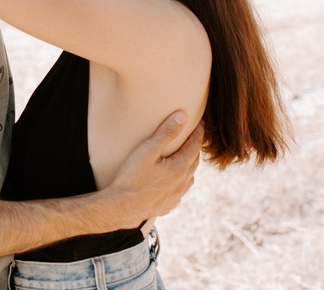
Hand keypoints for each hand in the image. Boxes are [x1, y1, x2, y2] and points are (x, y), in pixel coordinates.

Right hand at [106, 111, 202, 225]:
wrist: (122, 206)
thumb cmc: (133, 177)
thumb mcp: (148, 150)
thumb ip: (166, 132)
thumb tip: (182, 116)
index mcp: (180, 168)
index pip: (195, 146)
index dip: (198, 133)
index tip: (200, 124)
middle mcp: (182, 183)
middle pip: (194, 162)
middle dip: (195, 148)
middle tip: (193, 138)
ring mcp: (176, 196)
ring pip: (189, 178)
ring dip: (189, 166)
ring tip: (184, 158)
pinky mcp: (167, 205)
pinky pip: (179, 192)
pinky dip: (180, 183)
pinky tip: (173, 182)